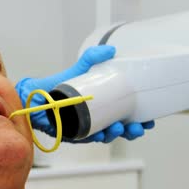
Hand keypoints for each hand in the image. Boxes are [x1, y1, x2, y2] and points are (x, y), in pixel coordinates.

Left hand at [15, 45, 154, 142]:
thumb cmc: (59, 85)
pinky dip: (100, 136)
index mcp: (105, 106)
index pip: (128, 115)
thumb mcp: (80, 69)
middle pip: (123, 129)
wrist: (38, 96)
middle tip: (140, 127)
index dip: (141, 119)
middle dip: (134, 130)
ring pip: (109, 136)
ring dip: (119, 134)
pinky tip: (105, 132)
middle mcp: (99, 119)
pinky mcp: (76, 134)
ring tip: (120, 127)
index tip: (150, 119)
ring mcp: (88, 128)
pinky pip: (92, 138)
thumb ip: (92, 57)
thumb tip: (111, 49)